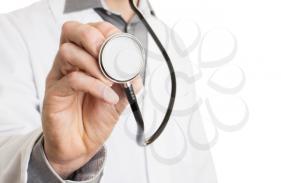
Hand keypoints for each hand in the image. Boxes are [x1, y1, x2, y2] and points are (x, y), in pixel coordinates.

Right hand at [42, 21, 142, 177]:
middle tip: (108, 55)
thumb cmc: (96, 119)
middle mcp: (69, 64)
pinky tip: (108, 96)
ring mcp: (59, 77)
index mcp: (85, 59)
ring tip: (111, 81)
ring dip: (95, 64)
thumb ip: (128, 82)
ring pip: (68, 52)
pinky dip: (95, 86)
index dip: (106, 31)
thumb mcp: (120, 98)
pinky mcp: (54, 94)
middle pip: (71, 31)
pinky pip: (72, 80)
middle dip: (93, 37)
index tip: (121, 46)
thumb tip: (136, 69)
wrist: (81, 146)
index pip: (90, 30)